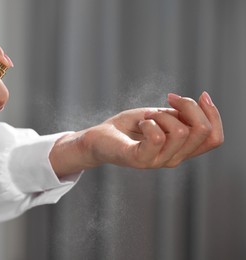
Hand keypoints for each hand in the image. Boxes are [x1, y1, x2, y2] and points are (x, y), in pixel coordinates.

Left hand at [49, 91, 223, 176]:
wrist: (98, 138)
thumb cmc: (128, 126)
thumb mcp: (161, 115)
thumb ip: (181, 114)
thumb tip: (201, 100)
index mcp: (181, 149)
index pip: (215, 138)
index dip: (214, 114)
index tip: (200, 95)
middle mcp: (174, 159)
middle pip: (202, 131)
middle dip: (188, 106)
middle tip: (166, 100)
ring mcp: (157, 162)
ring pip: (181, 132)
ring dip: (162, 114)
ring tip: (146, 116)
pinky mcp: (139, 160)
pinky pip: (157, 138)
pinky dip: (149, 122)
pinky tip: (140, 124)